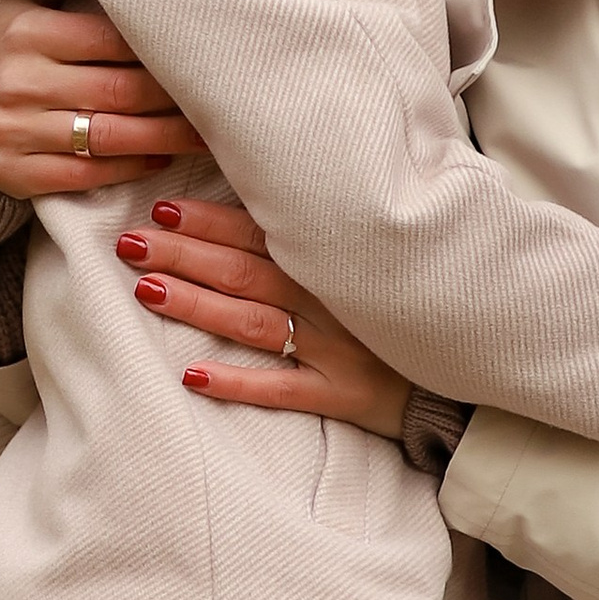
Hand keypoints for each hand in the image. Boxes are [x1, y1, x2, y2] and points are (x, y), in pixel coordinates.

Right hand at [0, 0, 204, 198]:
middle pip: (118, 91)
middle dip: (173, 99)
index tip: (196, 54)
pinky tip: (161, 157)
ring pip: (108, 136)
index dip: (159, 50)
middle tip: (217, 97)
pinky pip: (87, 174)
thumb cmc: (9, 54)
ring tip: (203, 134)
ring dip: (165, 137)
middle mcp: (17, 80)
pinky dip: (131, 167)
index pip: (110, 39)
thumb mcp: (19, 5)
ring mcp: (14, 130)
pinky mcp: (16, 172)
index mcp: (24, 31)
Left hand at [113, 198, 411, 442]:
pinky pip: (283, 390)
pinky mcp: (343, 396)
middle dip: (185, 255)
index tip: (162, 209)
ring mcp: (337, 349)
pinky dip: (238, 383)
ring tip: (147, 290)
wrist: (467, 380)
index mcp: (336, 263)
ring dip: (198, 305)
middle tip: (131, 243)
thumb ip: (328, 239)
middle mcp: (333, 300)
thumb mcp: (378, 264)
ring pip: (255, 323)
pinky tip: (192, 377)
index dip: (210, 222)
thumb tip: (268, 203)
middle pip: (246, 273)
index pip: (262, 233)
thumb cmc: (414, 310)